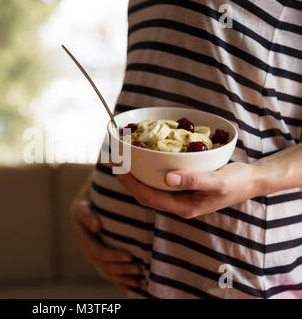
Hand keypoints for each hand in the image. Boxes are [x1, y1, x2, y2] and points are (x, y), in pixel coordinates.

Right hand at [71, 199, 142, 290]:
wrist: (85, 212)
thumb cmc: (86, 208)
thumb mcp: (82, 209)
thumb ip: (88, 217)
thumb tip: (96, 227)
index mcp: (85, 243)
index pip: (100, 253)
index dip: (114, 256)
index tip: (130, 256)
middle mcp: (90, 254)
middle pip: (106, 267)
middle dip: (123, 269)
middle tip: (140, 268)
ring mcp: (96, 260)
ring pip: (110, 274)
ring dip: (125, 279)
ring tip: (140, 281)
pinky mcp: (103, 262)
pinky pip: (113, 276)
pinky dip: (123, 283)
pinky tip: (135, 287)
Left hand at [114, 162, 261, 218]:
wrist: (251, 181)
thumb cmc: (236, 182)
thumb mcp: (217, 181)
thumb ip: (193, 180)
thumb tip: (167, 179)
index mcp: (182, 207)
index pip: (148, 197)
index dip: (131, 184)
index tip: (118, 168)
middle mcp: (178, 204)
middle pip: (145, 194)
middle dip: (128, 179)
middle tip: (115, 160)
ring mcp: (180, 196)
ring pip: (151, 187)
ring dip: (136, 175)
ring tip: (123, 159)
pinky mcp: (183, 187)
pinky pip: (160, 181)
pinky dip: (149, 170)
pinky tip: (144, 159)